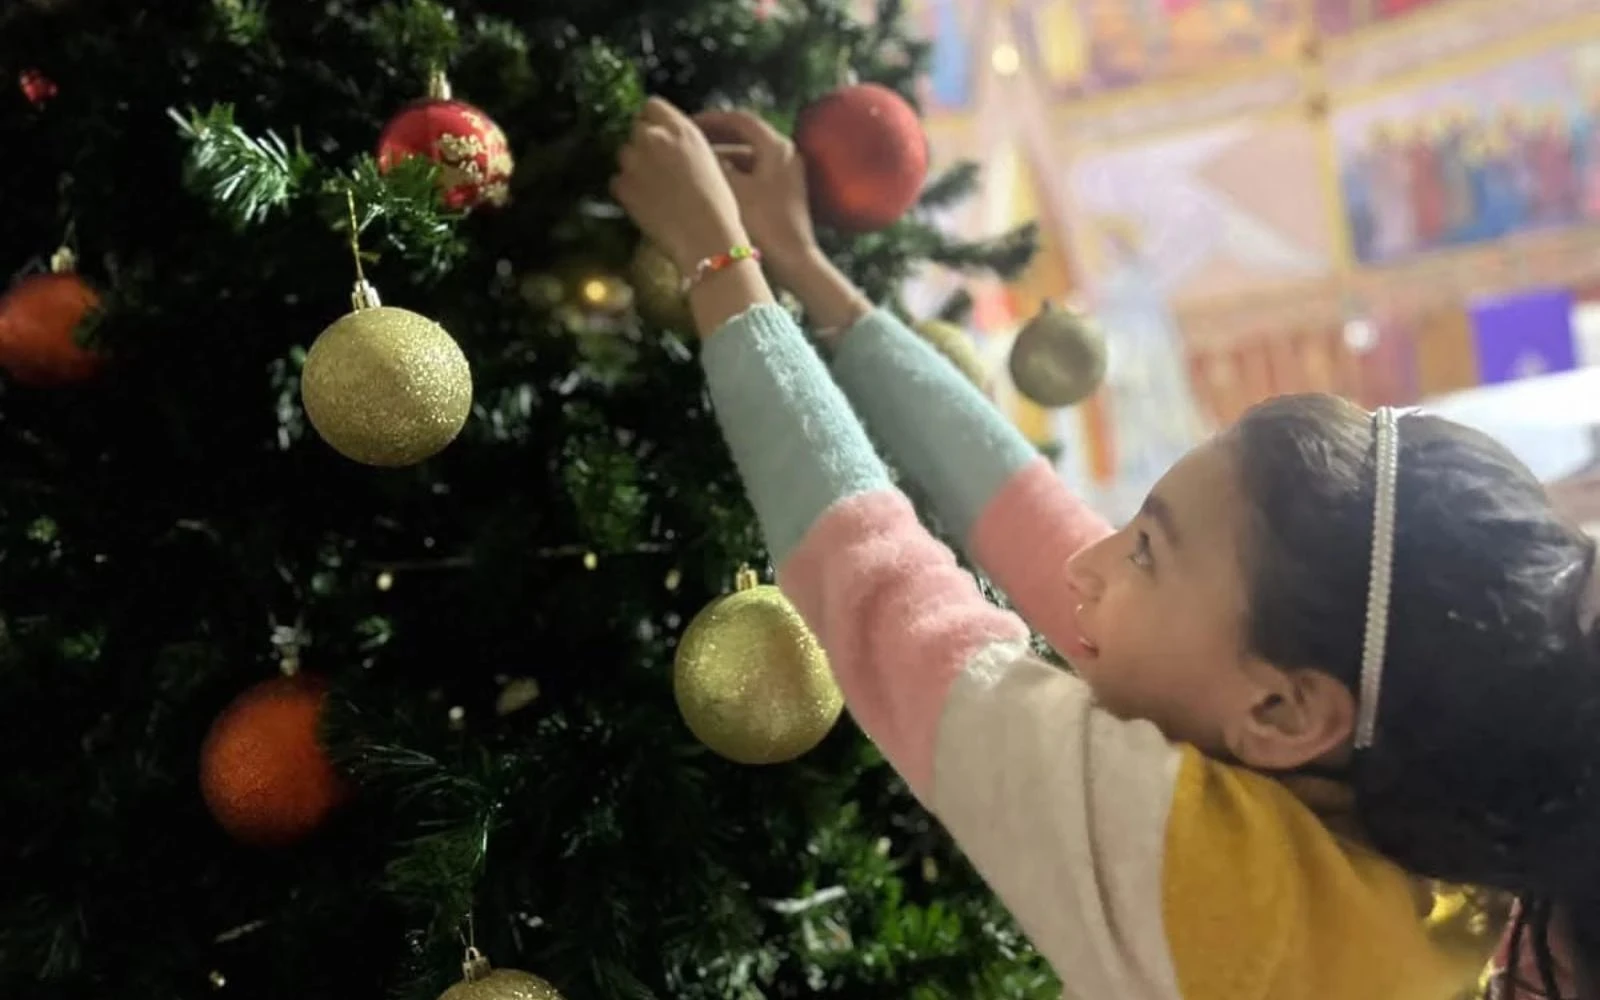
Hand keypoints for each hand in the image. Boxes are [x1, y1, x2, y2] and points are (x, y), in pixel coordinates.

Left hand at [612, 98, 746, 274]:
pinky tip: (646, 205)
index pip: (652, 106)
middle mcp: (654, 138)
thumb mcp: (709, 161)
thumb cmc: (719, 206)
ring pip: (624, 153)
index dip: (653, 121)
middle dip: (643, 143)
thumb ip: (685, 145)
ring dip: (633, 166)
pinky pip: (618, 181)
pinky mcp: (622, 186)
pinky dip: (627, 190)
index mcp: (681, 130)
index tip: (657, 133)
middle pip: (636, 128)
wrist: (707, 239)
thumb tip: (671, 145)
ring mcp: (634, 161)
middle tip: (656, 166)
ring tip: (652, 188)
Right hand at [694, 109, 817, 281]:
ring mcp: (787, 172)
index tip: (687, 124)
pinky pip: (755, 171)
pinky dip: (736, 171)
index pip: (740, 119)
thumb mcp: (733, 188)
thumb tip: (696, 149)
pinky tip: (715, 181)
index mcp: (776, 146)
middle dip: (716, 137)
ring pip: (750, 155)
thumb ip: (714, 164)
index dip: (711, 119)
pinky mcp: (785, 190)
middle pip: (746, 135)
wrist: (794, 261)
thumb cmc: (764, 222)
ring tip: (696, 161)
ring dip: (724, 155)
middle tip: (688, 139)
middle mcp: (786, 153)